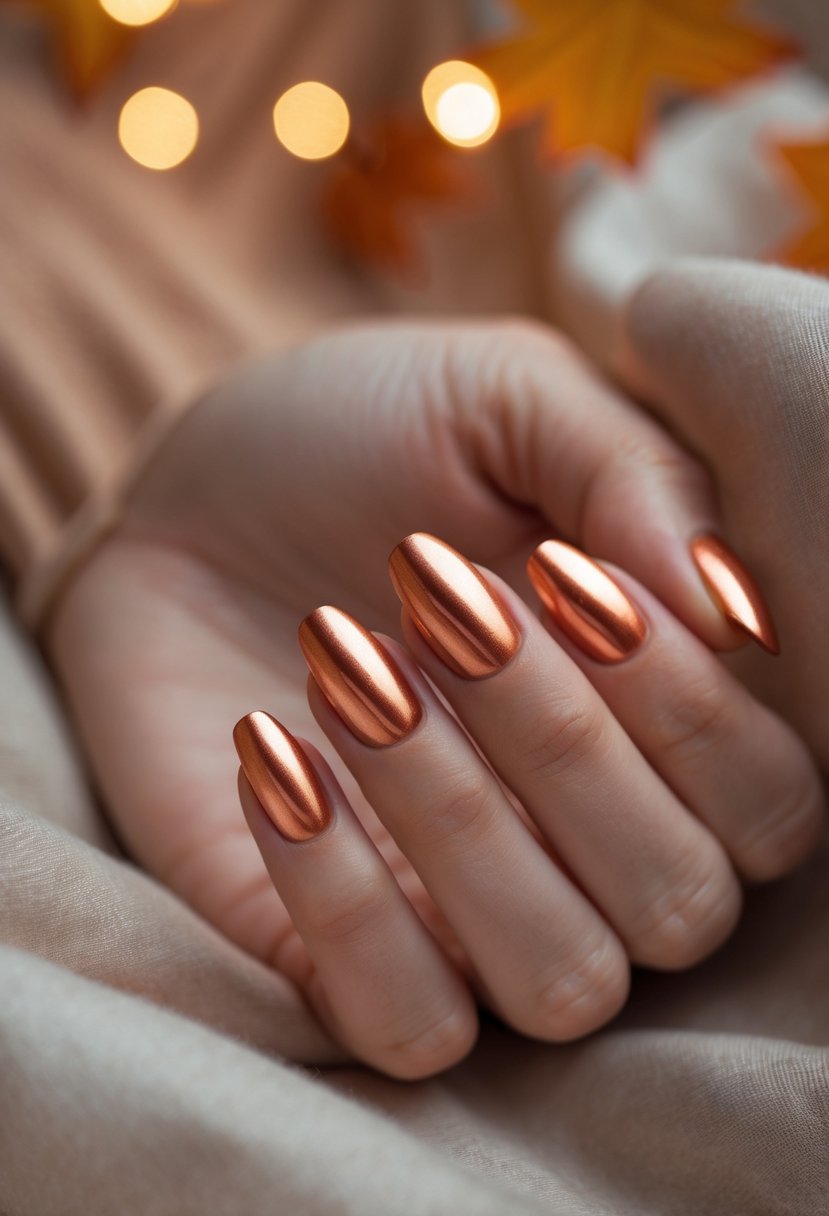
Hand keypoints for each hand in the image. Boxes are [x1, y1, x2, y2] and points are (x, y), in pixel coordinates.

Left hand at [48, 320, 823, 1076]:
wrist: (185, 496)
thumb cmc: (363, 439)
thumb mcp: (505, 400)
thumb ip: (638, 478)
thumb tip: (735, 610)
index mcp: (656, 722)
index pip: (768, 805)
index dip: (690, 708)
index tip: (561, 573)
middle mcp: (585, 843)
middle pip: (678, 906)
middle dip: (562, 745)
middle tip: (438, 605)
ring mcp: (462, 913)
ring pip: (560, 980)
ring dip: (460, 822)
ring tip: (348, 667)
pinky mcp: (331, 954)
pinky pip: (405, 1023)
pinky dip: (344, 900)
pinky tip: (276, 751)